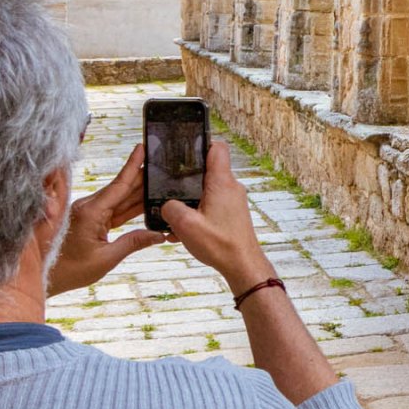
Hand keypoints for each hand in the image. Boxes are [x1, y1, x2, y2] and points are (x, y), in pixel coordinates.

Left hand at [47, 145, 167, 296]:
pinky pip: (115, 210)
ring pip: (120, 199)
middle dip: (143, 177)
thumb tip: (159, 234)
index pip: (119, 185)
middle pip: (122, 189)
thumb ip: (133, 242)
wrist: (47, 278)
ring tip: (161, 183)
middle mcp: (89, 207)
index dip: (133, 165)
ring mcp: (89, 212)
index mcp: (91, 212)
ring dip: (140, 193)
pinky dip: (131, 208)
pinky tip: (147, 203)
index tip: (143, 147)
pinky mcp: (90, 220)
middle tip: (163, 166)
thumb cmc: (70, 270)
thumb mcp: (105, 259)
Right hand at [158, 144, 272, 293]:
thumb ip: (170, 208)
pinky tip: (185, 230)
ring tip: (176, 217)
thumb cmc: (220, 244)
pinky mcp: (232, 213)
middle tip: (170, 185)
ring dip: (191, 200)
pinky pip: (212, 204)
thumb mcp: (186, 225)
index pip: (216, 147)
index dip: (200, 143)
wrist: (243, 265)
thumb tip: (166, 205)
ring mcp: (233, 200)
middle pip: (208, 169)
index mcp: (222, 182)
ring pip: (207, 189)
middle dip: (187, 177)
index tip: (184, 148)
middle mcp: (231, 187)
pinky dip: (198, 212)